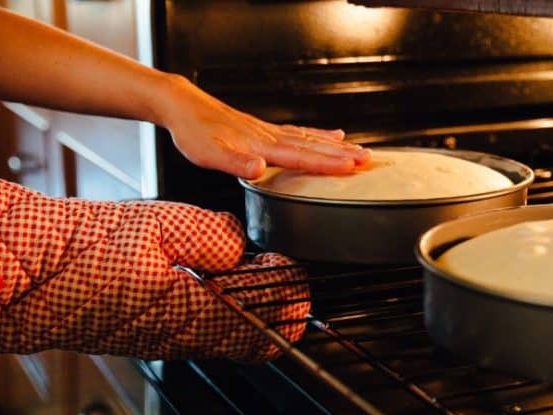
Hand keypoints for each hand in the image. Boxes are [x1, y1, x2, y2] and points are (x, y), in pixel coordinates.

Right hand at [0, 170, 308, 360]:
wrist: (22, 275)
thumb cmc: (81, 251)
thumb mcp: (160, 225)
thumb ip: (214, 237)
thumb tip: (240, 246)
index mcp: (195, 316)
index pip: (270, 329)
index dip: (292, 300)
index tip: (294, 271)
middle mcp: (183, 340)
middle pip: (254, 337)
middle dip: (273, 304)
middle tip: (274, 267)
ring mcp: (163, 341)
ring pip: (227, 334)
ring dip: (245, 304)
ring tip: (241, 266)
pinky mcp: (146, 335)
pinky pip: (197, 329)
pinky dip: (216, 306)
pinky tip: (203, 273)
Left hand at [156, 75, 371, 178]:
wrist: (183, 106)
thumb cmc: (193, 132)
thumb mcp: (209, 154)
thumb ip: (236, 164)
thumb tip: (259, 170)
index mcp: (261, 146)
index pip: (301, 157)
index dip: (327, 163)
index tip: (351, 167)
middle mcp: (270, 136)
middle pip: (313, 146)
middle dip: (342, 154)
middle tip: (369, 159)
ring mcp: (269, 131)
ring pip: (310, 138)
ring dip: (336, 145)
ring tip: (359, 150)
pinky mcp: (264, 129)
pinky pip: (299, 132)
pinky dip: (319, 134)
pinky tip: (330, 134)